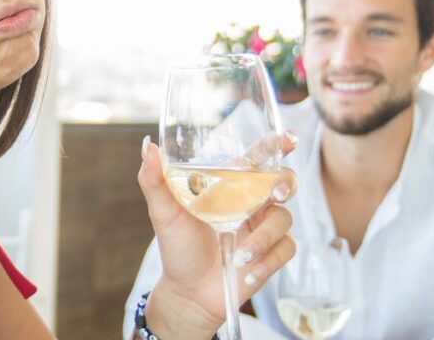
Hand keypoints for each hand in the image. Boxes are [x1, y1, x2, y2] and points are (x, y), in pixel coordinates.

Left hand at [137, 132, 297, 339]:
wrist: (187, 293)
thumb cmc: (177, 248)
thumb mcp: (163, 213)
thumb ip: (155, 180)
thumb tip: (147, 145)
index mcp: (229, 186)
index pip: (257, 158)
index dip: (275, 145)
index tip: (286, 139)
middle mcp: (250, 202)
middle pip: (284, 180)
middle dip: (285, 183)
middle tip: (274, 193)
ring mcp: (262, 228)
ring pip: (284, 218)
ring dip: (264, 237)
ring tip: (239, 255)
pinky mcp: (271, 254)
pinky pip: (286, 248)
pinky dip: (268, 261)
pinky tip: (247, 273)